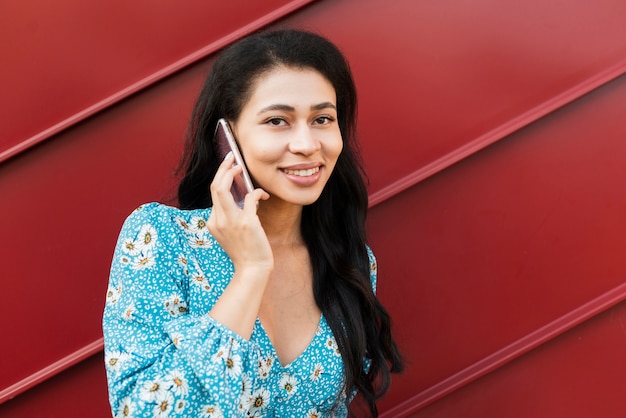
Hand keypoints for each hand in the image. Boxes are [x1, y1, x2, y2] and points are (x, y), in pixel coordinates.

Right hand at [207, 153, 273, 273]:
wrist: (253, 269)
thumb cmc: (245, 251)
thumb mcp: (231, 233)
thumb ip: (231, 215)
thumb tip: (243, 197)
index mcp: (212, 222)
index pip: (213, 194)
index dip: (221, 177)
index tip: (228, 167)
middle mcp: (218, 220)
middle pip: (214, 187)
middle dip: (222, 168)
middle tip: (231, 157)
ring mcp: (230, 222)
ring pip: (223, 188)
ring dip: (231, 172)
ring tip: (240, 166)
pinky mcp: (246, 223)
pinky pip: (249, 198)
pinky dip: (257, 192)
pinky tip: (263, 195)